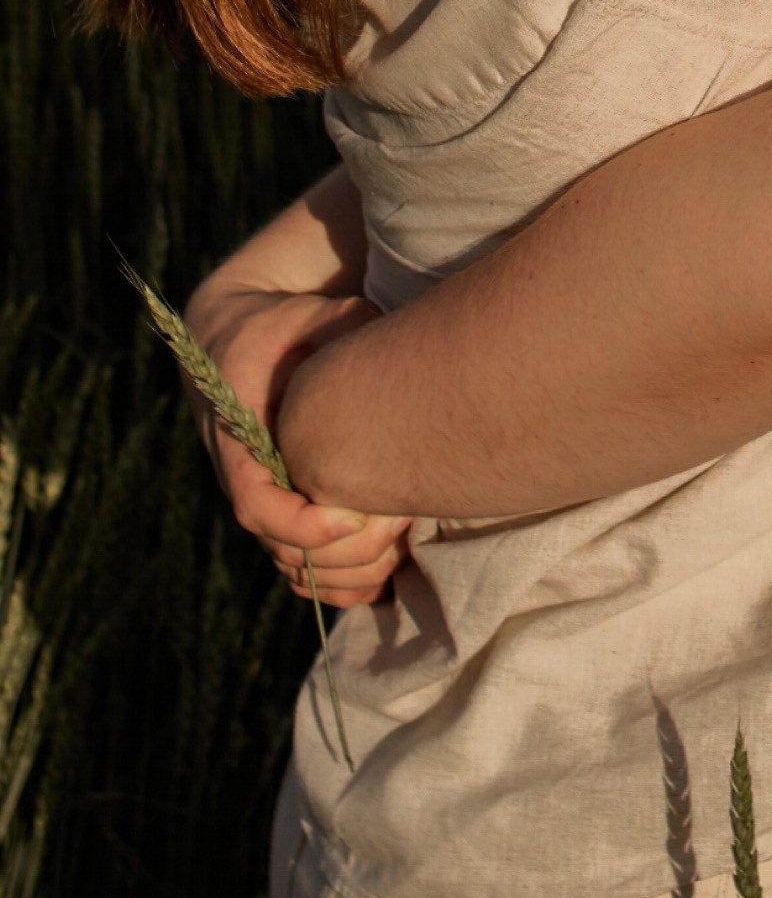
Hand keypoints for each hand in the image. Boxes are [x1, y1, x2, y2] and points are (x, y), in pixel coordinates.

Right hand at [189, 287, 411, 607]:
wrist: (240, 341)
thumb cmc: (281, 326)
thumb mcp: (305, 314)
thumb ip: (340, 324)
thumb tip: (382, 332)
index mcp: (240, 441)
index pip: (256, 507)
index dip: (302, 526)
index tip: (352, 519)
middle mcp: (247, 483)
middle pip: (283, 552)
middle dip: (346, 551)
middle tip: (401, 521)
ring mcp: (267, 503)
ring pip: (297, 573)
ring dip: (352, 572)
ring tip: (405, 536)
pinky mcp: (286, 514)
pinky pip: (307, 574)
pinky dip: (346, 583)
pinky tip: (392, 565)